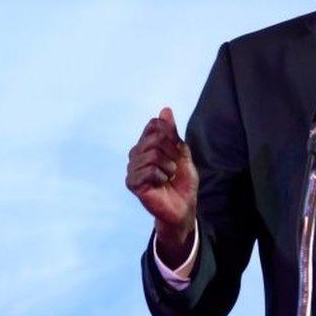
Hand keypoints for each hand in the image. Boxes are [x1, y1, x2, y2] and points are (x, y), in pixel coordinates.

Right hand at [126, 107, 198, 262]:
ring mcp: (132, 168)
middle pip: (155, 138)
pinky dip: (161, 177)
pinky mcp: (132, 183)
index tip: (177, 151)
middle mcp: (136, 154)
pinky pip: (149, 170)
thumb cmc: (182, 180)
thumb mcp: (182, 153)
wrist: (184, 205)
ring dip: (168, 167)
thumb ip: (172, 133)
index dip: (171, 136)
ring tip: (168, 176)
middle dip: (172, 153)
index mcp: (146, 144)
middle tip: (174, 167)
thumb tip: (165, 110)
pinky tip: (161, 184)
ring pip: (153, 155)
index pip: (155, 125)